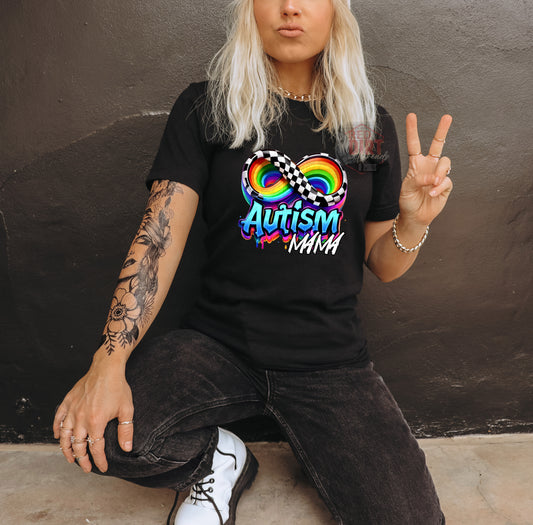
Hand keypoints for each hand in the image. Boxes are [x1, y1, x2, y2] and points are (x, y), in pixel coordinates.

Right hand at [53, 355, 133, 472]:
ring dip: (66, 450)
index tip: (103, 468)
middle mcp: (80, 418)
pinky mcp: (67, 402)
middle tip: (86, 467)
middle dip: (82, 460)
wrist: (107, 368)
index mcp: (96, 422)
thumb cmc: (118, 387)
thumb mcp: (127, 409)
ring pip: (64, 436)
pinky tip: (59, 437)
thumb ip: (126, 431)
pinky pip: (58, 419)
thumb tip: (127, 449)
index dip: (99, 461)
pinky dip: (57, 430)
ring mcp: (72, 410)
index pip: (95, 448)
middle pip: (78, 446)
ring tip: (71, 458)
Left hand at [400, 113, 452, 225]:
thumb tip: (433, 177)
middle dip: (442, 130)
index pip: (414, 144)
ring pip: (445, 162)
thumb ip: (418, 179)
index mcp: (416, 163)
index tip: (411, 116)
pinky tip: (431, 193)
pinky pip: (446, 180)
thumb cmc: (408, 201)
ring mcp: (439, 174)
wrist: (415, 216)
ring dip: (438, 173)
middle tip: (447, 116)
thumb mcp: (406, 189)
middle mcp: (429, 165)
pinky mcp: (446, 184)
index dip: (412, 131)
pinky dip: (439, 187)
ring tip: (432, 184)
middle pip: (437, 144)